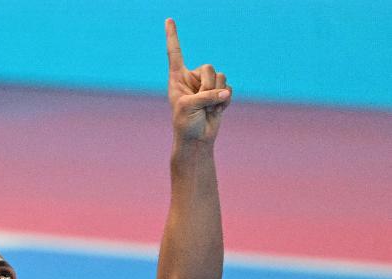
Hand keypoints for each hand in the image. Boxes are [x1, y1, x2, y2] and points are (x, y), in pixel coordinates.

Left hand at [166, 18, 231, 143]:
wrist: (196, 139)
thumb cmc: (185, 123)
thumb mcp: (188, 107)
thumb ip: (206, 95)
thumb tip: (226, 91)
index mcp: (177, 78)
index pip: (175, 53)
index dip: (173, 36)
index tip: (168, 20)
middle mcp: (192, 78)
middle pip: (208, 67)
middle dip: (208, 85)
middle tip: (200, 102)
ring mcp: (206, 85)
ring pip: (221, 77)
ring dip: (217, 94)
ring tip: (207, 107)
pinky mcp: (219, 93)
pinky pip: (230, 88)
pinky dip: (225, 101)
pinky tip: (216, 110)